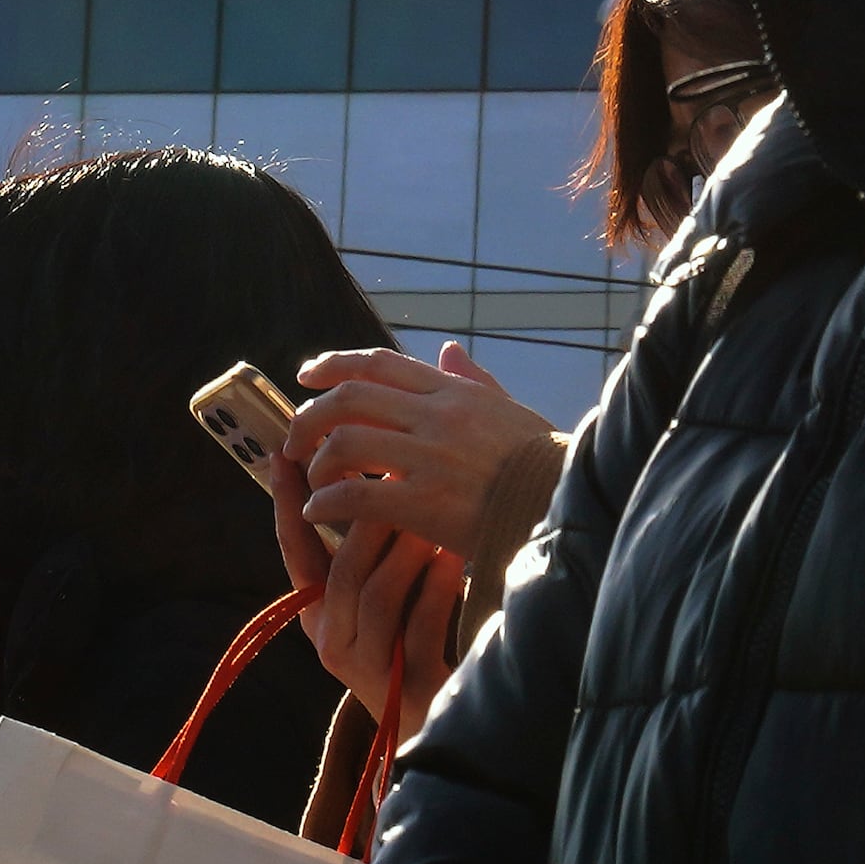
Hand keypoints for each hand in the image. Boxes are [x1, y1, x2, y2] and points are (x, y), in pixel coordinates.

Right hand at [269, 444, 469, 744]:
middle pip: (343, 569)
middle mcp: (333, 641)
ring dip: (406, 548)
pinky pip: (419, 625)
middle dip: (369, 520)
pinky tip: (455, 558)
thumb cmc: (409, 636)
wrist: (438, 716)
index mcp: (317, 613)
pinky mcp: (410, 685)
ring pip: (377, 594)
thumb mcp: (378, 589)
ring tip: (433, 514)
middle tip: (397, 476)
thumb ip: (364, 543)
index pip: (294, 550)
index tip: (286, 454)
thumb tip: (360, 464)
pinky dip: (437, 586)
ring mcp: (370, 667)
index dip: (288, 503)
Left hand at [287, 342, 556, 557]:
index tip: (307, 376)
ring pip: (344, 442)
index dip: (333, 365)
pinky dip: (326, 502)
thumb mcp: (510, 412)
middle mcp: (437, 416)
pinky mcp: (426, 502)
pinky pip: (355, 495)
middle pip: (349, 397)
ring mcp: (430, 457)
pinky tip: (319, 513)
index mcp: (454, 393)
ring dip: (315, 462)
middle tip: (294, 438)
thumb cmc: (545, 466)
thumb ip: (474, 381)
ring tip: (313, 482)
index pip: (378, 363)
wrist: (570, 508)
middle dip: (310, 415)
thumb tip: (447, 349)